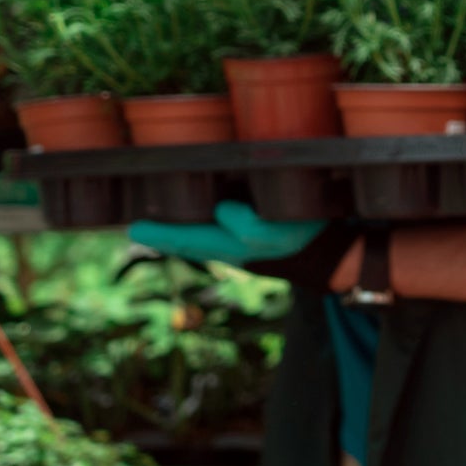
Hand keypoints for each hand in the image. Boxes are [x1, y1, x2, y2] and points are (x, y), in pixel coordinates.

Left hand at [130, 200, 324, 265]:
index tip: (132, 228)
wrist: (333, 255)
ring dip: (181, 228)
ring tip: (161, 217)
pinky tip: (202, 212)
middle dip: (165, 232)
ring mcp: (244, 245)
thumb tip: (220, 210)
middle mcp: (232, 248)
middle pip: (189, 240)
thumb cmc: (304, 240)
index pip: (187, 240)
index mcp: (231, 248)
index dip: (160, 233)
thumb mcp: (275, 232)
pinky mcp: (258, 235)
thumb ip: (244, 223)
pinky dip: (202, 222)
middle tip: (137, 223)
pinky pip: (219, 228)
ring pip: (203, 236)